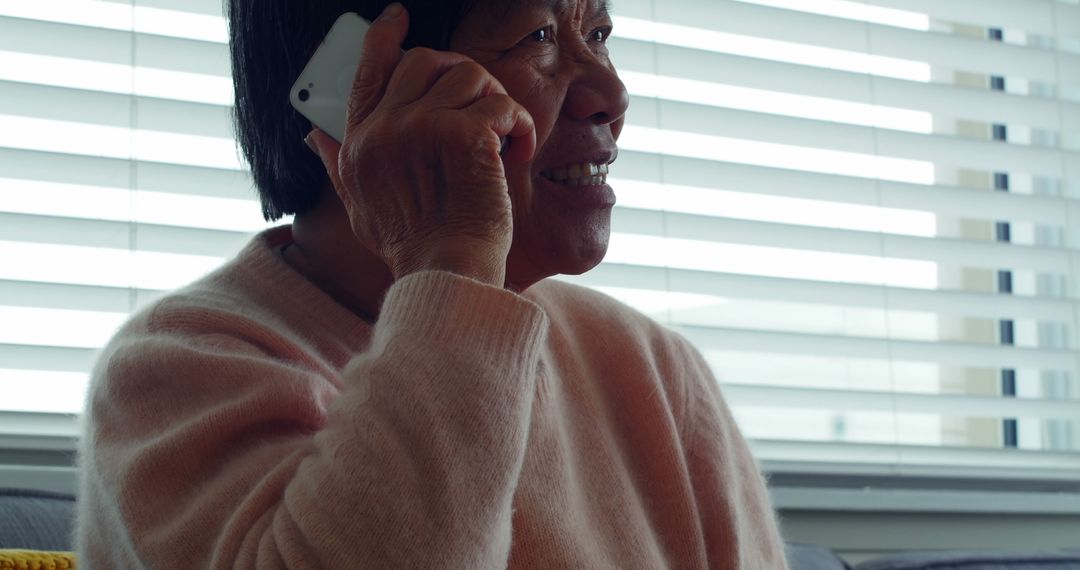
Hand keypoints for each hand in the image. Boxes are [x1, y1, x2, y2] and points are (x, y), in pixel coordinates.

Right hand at [307, 4, 536, 286]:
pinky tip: (519, 152)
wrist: (447, 274)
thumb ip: (340, 166)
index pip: (367, 70)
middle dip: (462, 74)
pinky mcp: (461, 136)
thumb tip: (314, 135)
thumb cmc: (414, 248)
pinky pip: (500, 105)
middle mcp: (383, 129)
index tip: (397, 17)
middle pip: (425, 61)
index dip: (384, 37)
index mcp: (359, 143)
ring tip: (503, 136)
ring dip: (495, 101)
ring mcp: (419, 128)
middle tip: (484, 106)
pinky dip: (519, 126)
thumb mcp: (362, 208)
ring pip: (469, 75)